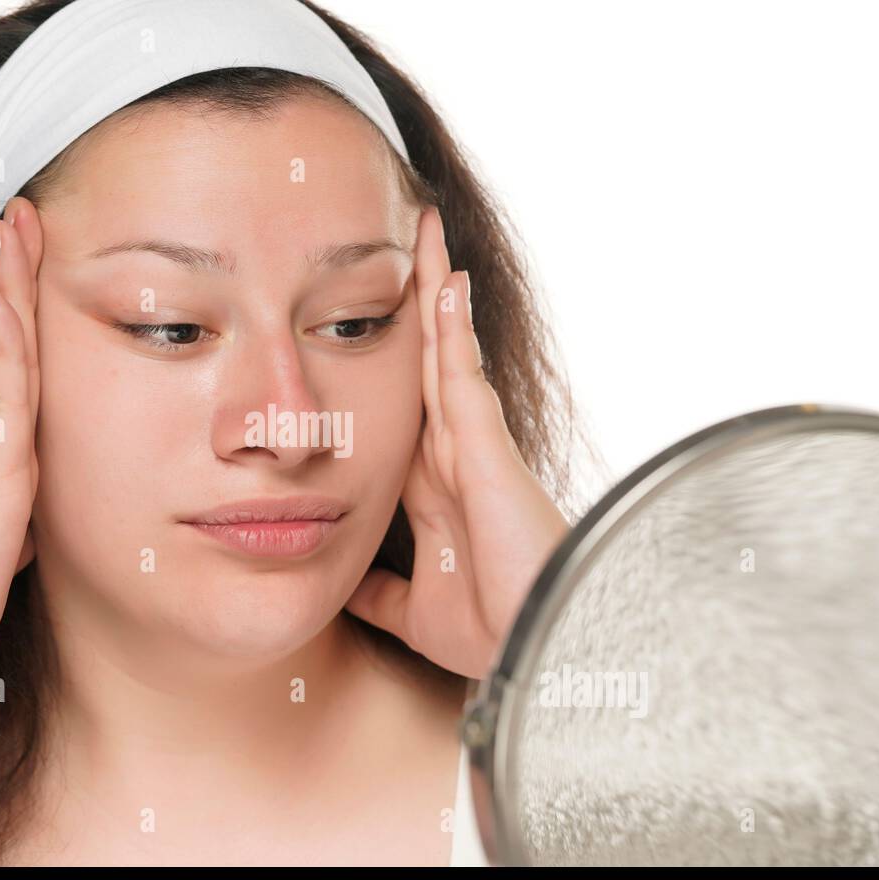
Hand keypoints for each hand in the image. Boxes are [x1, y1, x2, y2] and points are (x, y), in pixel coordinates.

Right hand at [0, 196, 42, 699]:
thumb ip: (3, 527)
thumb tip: (23, 528)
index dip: (0, 313)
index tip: (12, 265)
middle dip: (3, 277)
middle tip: (14, 216)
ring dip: (3, 287)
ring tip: (14, 225)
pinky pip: (2, 403)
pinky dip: (5, 348)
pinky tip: (6, 301)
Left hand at [345, 206, 569, 679]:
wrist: (537, 650)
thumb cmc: (490, 629)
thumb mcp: (411, 608)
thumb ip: (378, 591)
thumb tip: (341, 584)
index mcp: (432, 484)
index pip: (402, 405)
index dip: (387, 360)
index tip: (357, 318)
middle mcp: (453, 454)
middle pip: (427, 360)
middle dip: (416, 304)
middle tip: (398, 241)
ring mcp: (473, 445)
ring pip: (447, 351)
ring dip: (435, 292)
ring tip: (425, 229)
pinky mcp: (487, 448)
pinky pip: (463, 374)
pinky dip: (453, 326)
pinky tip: (444, 279)